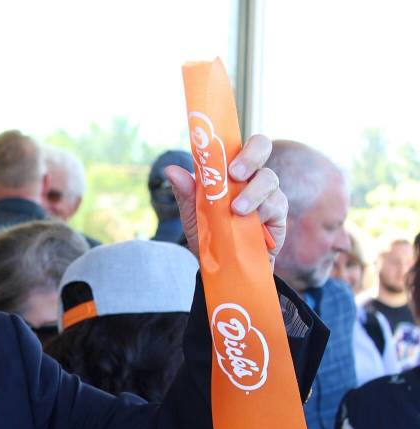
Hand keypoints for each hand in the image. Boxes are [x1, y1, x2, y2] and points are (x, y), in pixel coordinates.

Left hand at [166, 134, 286, 263]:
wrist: (223, 266)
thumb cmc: (209, 234)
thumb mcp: (192, 215)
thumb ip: (186, 193)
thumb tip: (170, 170)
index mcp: (231, 170)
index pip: (239, 143)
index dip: (234, 141)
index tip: (223, 154)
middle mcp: (252, 175)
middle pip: (261, 148)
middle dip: (250, 157)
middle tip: (235, 174)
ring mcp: (268, 193)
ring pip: (269, 179)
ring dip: (252, 192)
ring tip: (236, 209)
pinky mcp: (279, 214)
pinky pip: (276, 205)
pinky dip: (263, 212)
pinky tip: (251, 223)